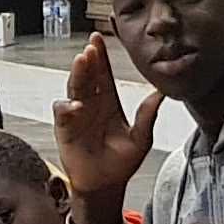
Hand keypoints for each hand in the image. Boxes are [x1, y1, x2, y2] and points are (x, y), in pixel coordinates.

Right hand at [51, 35, 163, 212]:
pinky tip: (77, 105)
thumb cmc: (121, 163)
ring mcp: (76, 115)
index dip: (101, 56)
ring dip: (77, 74)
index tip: (99, 38)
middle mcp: (91, 104)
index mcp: (109, 103)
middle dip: (88, 60)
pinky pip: (62, 112)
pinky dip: (67, 106)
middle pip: (87, 76)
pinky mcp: (65, 128)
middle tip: (91, 46)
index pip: (103, 74)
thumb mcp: (140, 139)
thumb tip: (161, 93)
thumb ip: (147, 115)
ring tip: (82, 62)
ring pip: (74, 88)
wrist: (105, 186)